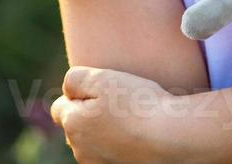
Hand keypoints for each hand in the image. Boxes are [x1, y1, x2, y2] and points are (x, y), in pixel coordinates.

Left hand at [48, 66, 189, 162]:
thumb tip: (68, 89)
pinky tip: (138, 136)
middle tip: (119, 104)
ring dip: (104, 131)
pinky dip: (119, 145)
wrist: (172, 138)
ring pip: (93, 143)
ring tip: (131, 120)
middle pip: (76, 126)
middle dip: (89, 115)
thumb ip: (75, 79)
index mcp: (73, 124)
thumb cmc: (138, 105)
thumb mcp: (103, 78)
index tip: (102, 91)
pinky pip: (109, 154)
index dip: (78, 95)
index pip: (59, 107)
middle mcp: (80, 150)